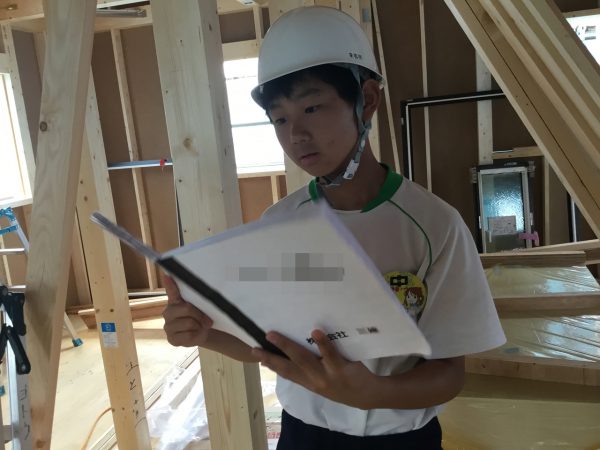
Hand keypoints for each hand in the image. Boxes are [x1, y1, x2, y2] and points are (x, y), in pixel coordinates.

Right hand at [162, 272, 212, 346]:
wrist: (202, 333)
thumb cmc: (200, 317)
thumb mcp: (200, 306)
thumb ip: (196, 298)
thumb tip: (190, 289)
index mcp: (175, 301)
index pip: (172, 291)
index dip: (170, 283)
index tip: (167, 275)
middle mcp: (168, 312)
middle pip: (187, 308)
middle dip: (200, 315)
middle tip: (208, 321)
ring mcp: (168, 326)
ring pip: (189, 323)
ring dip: (199, 326)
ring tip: (199, 327)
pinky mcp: (171, 339)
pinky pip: (188, 335)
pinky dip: (196, 336)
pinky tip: (196, 335)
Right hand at [252, 330, 376, 408]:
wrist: (367, 395)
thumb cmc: (341, 382)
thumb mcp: (321, 381)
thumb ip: (308, 370)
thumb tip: (292, 352)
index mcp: (308, 382)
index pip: (285, 372)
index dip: (269, 363)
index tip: (254, 353)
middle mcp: (314, 381)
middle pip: (289, 366)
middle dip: (271, 356)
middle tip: (256, 346)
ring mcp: (326, 376)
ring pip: (304, 359)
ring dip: (288, 346)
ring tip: (274, 335)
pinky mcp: (341, 370)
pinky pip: (330, 355)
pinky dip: (322, 343)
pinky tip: (315, 332)